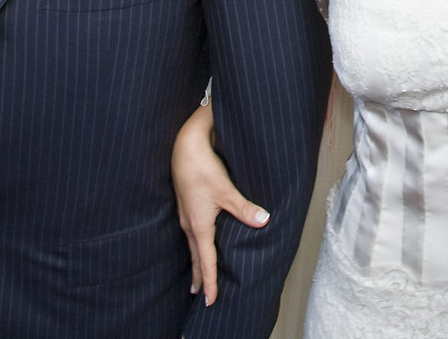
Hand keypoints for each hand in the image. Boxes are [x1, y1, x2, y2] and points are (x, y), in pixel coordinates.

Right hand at [172, 102, 267, 305]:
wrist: (183, 146)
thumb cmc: (202, 167)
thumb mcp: (226, 189)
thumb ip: (244, 208)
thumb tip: (264, 221)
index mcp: (199, 226)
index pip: (206, 261)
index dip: (210, 282)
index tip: (211, 300)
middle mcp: (189, 224)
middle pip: (196, 257)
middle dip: (200, 277)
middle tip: (202, 295)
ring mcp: (186, 214)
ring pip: (192, 245)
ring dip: (197, 261)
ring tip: (199, 276)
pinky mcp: (187, 204)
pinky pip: (191, 233)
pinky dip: (195, 246)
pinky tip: (199, 242)